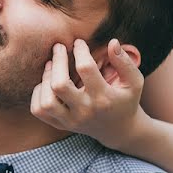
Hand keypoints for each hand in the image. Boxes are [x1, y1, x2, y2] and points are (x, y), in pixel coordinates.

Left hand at [30, 38, 146, 149]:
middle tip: (60, 47)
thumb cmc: (126, 100)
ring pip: (46, 101)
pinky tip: (47, 83)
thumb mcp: (134, 82)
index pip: (86, 68)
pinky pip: (39, 110)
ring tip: (51, 65)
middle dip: (58, 61)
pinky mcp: (61, 125)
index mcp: (103, 98)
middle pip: (59, 85)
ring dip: (45, 78)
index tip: (79, 43)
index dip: (80, 50)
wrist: (119, 130)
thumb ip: (125, 62)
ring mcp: (71, 121)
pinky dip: (38, 93)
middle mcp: (85, 111)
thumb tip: (112, 42)